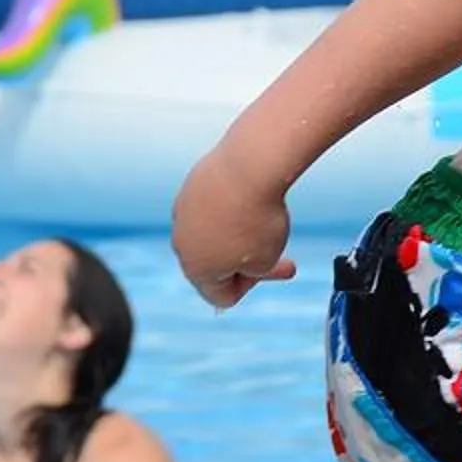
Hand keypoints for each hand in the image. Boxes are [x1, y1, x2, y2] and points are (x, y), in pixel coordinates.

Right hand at [173, 145, 298, 309]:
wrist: (249, 165)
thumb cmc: (260, 218)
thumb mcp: (265, 260)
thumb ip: (251, 271)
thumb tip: (237, 260)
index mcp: (196, 271)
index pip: (223, 296)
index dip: (254, 284)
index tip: (278, 263)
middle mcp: (181, 245)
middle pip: (214, 265)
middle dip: (244, 259)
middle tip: (281, 250)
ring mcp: (182, 213)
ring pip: (212, 234)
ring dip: (237, 233)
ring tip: (263, 219)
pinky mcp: (190, 187)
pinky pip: (212, 207)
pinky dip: (230, 208)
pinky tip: (250, 197)